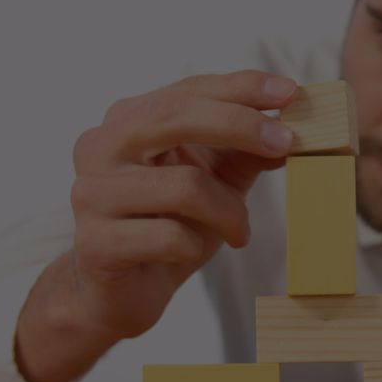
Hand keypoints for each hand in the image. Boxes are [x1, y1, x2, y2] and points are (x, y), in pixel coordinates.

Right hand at [15, 70, 298, 381]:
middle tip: (286, 144)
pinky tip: (193, 253)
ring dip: (229, 212)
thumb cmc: (169, 227)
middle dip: (240, 126)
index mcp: (126, 122)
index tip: (290, 91)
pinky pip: (171, 236)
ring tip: (238, 231)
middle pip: (175, 117)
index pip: (188, 89)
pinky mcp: (96, 243)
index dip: (240, 87)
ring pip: (185, 186)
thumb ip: (244, 153)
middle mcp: (100, 148)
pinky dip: (197, 246)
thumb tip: (288, 131)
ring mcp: (92, 194)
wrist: (121, 294)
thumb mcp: (214, 182)